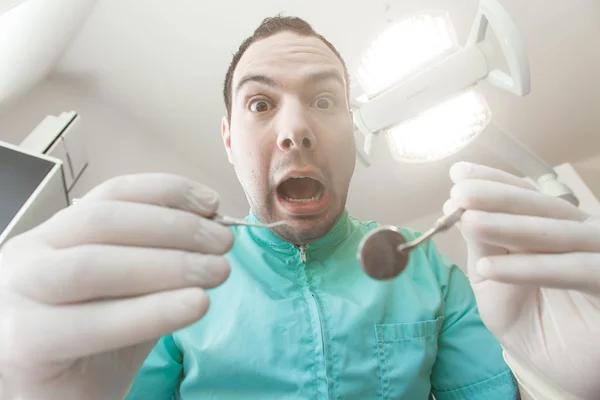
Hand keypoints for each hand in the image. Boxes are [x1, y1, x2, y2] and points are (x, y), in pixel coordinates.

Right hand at [0, 174, 233, 399]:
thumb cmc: (96, 345)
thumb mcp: (133, 293)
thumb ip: (162, 262)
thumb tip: (213, 229)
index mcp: (55, 235)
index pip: (112, 195)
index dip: (166, 192)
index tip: (212, 202)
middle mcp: (29, 255)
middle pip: (104, 222)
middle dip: (174, 227)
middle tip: (222, 244)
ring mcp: (18, 297)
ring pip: (95, 265)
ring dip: (169, 264)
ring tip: (217, 272)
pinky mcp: (25, 343)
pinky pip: (96, 322)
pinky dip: (154, 311)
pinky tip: (196, 305)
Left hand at [443, 162, 599, 398]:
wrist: (558, 372)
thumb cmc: (528, 323)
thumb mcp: (492, 283)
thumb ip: (482, 247)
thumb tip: (458, 207)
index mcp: (552, 230)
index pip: (526, 197)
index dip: (494, 182)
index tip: (457, 172)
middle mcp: (581, 237)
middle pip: (543, 207)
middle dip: (498, 196)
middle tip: (460, 192)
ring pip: (559, 233)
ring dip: (510, 225)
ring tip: (468, 221)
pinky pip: (576, 270)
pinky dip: (530, 268)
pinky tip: (489, 268)